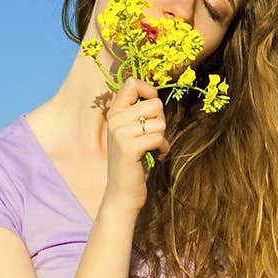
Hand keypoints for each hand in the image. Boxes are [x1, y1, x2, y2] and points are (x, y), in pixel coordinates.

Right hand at [103, 76, 170, 212]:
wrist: (122, 193)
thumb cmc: (133, 162)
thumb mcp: (132, 132)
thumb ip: (140, 113)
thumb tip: (155, 96)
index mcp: (114, 112)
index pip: (132, 83)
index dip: (149, 91)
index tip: (152, 109)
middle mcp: (115, 120)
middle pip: (155, 104)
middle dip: (161, 122)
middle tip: (152, 137)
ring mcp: (120, 133)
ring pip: (160, 122)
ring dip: (162, 138)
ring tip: (152, 149)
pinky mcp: (129, 148)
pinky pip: (158, 138)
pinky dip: (162, 149)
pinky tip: (156, 157)